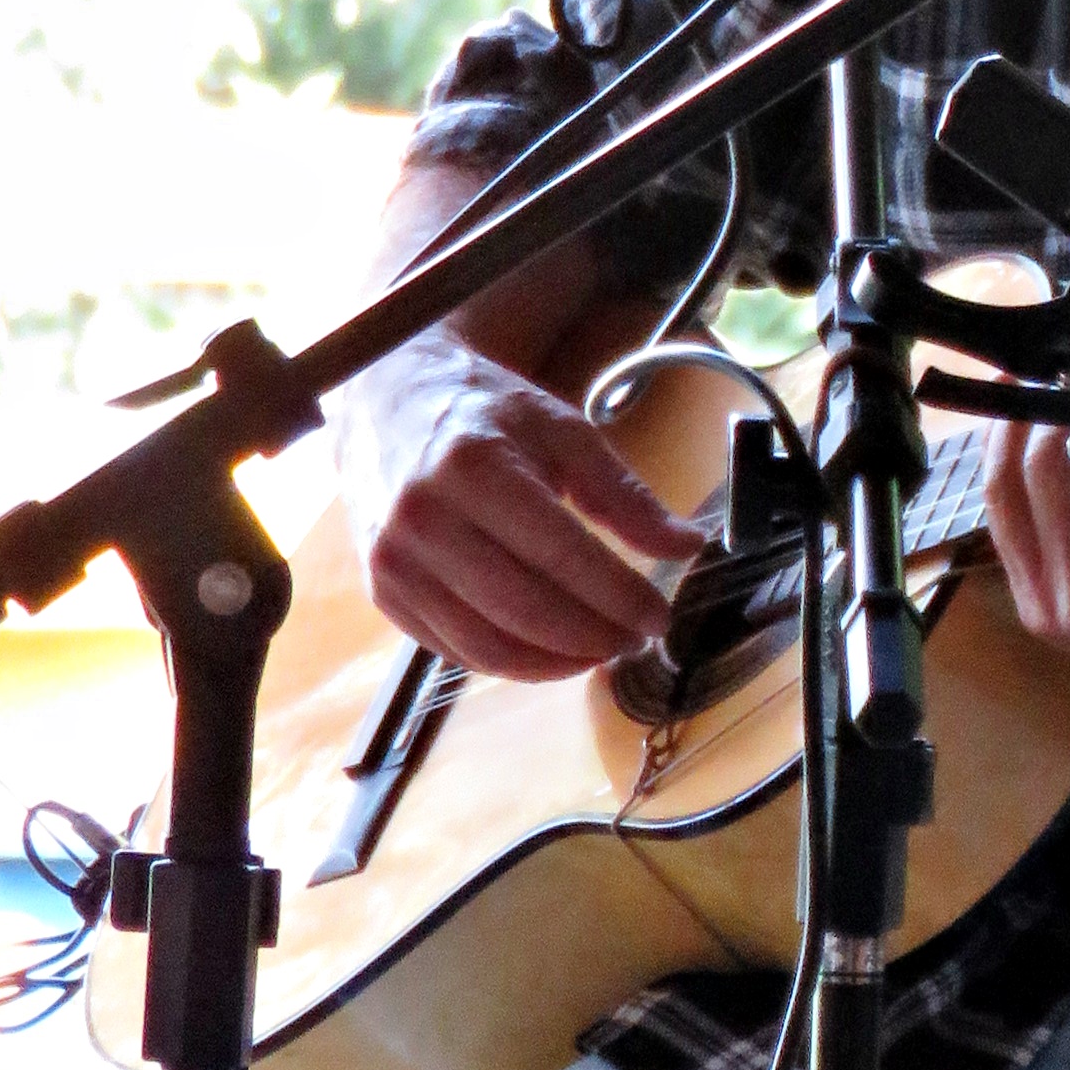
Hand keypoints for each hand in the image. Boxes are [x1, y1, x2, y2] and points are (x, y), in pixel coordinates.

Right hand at [336, 333, 708, 678]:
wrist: (386, 406)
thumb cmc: (485, 415)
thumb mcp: (563, 431)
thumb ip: (624, 494)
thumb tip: (687, 546)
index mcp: (473, 468)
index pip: (561, 555)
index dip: (618, 596)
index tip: (660, 617)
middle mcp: (423, 521)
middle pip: (524, 610)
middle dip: (592, 637)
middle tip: (636, 640)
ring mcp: (395, 565)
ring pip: (487, 647)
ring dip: (555, 664)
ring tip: (599, 650)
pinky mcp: (383, 596)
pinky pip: (455, 651)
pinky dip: (511, 663)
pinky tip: (549, 651)